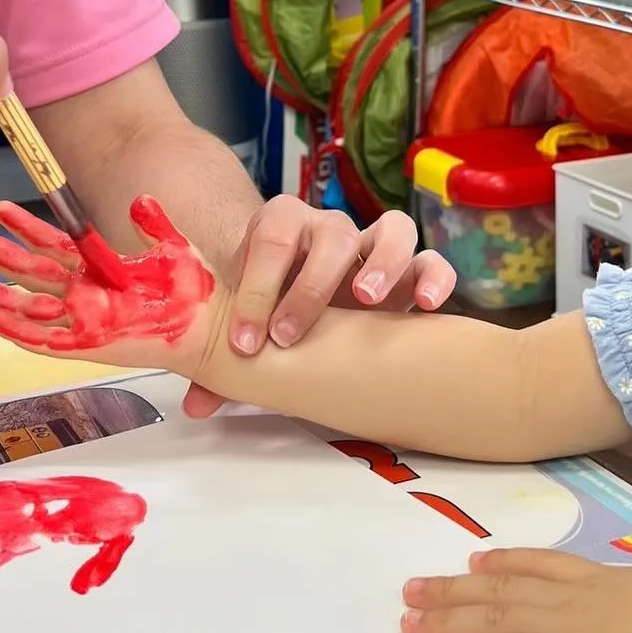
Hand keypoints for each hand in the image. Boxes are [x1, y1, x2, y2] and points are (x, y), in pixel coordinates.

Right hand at [0, 195, 220, 374]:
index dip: (23, 225)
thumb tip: (140, 198)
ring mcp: (83, 319)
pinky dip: (17, 331)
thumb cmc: (194, 290)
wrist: (211, 325)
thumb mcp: (172, 244)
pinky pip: (45, 340)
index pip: (50, 243)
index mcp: (97, 267)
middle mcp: (83, 293)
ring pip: (25, 304)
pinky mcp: (90, 346)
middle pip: (26, 269)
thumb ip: (152, 222)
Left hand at [180, 197, 455, 417]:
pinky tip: (427, 307)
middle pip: (333, 231)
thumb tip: (197, 405)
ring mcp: (374, 246)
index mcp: (283, 227)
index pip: (272, 236)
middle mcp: (331, 229)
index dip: (255, 286)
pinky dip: (434, 277)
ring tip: (369, 302)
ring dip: (383, 263)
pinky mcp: (410, 271)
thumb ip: (222, 362)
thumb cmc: (269, 307)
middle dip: (310, 285)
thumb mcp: (244, 325)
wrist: (299, 289)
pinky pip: (432, 260)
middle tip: (289, 335)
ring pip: (393, 229)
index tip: (245, 340)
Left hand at [400, 540, 631, 632]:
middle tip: (412, 588)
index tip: (474, 559)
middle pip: (501, 592)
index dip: (504, 562)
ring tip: (409, 621)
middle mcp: (574, 597)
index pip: (542, 565)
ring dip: (447, 621)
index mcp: (603, 578)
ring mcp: (568, 629)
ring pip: (494, 622)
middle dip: (453, 590)